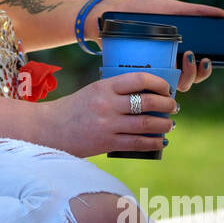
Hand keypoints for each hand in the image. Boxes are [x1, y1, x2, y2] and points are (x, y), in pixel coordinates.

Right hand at [37, 71, 177, 159]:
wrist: (50, 129)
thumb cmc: (74, 109)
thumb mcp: (93, 91)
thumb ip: (115, 91)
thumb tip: (148, 95)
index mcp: (103, 87)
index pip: (139, 79)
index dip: (159, 84)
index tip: (166, 89)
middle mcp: (107, 104)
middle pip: (148, 102)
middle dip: (167, 104)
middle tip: (173, 106)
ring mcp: (108, 125)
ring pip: (147, 124)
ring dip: (164, 124)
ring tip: (169, 124)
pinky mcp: (107, 143)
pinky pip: (138, 143)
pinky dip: (153, 142)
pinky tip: (159, 141)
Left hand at [83, 0, 222, 91]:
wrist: (111, 12)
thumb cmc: (140, 10)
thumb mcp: (167, 8)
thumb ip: (192, 11)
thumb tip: (221, 13)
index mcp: (177, 51)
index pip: (197, 68)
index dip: (205, 69)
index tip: (207, 59)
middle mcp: (166, 64)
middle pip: (187, 81)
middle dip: (195, 74)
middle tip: (193, 58)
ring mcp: (151, 70)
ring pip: (170, 87)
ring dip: (180, 79)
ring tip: (181, 59)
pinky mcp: (135, 74)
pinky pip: (147, 86)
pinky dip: (155, 85)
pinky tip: (158, 76)